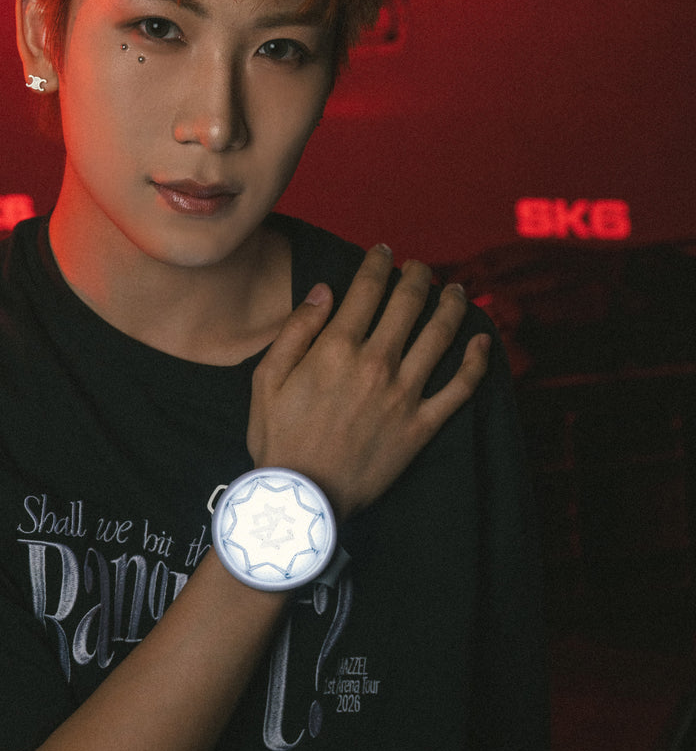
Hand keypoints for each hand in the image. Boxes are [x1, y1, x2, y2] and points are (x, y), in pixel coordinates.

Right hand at [247, 245, 489, 519]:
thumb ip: (297, 329)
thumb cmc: (278, 438)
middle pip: (408, 303)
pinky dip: (477, 361)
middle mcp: (377, 363)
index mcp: (336, 348)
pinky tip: (483, 340)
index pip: (367, 289)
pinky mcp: (422, 425)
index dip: (378, 263)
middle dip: (418, 276)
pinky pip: (460, 388)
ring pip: (440, 335)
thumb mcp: (266, 378)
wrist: (302, 498)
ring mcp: (404, 394)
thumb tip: (325, 289)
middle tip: (420, 268)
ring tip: (456, 290)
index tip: (384, 252)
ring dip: (452, 305)